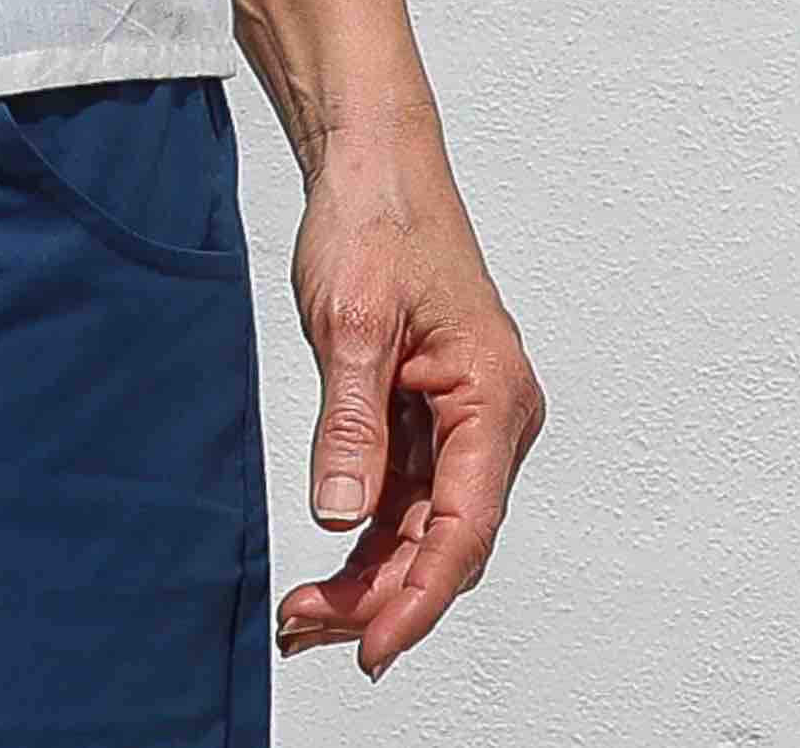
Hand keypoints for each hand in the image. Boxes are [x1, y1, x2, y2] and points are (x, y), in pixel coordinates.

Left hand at [274, 115, 546, 683]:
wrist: (370, 155)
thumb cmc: (377, 218)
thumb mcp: (352, 324)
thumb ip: (351, 424)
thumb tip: (340, 517)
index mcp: (493, 397)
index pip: (463, 526)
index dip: (418, 594)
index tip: (373, 643)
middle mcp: (490, 417)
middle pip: (445, 536)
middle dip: (384, 593)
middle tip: (311, 630)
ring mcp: (459, 416)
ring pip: (422, 521)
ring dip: (371, 571)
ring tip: (305, 614)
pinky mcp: (425, 408)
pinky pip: (404, 489)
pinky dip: (368, 529)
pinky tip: (328, 564)